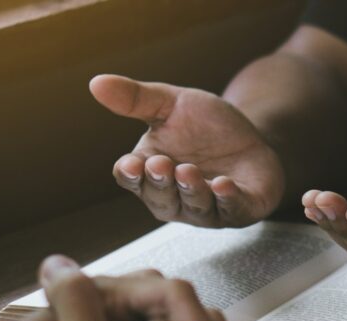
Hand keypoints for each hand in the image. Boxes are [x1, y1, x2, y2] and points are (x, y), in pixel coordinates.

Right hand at [90, 74, 284, 226]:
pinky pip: (232, 210)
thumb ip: (136, 99)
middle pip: (160, 198)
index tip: (130, 164)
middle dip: (160, 182)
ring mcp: (208, 208)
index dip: (129, 174)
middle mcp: (176, 197)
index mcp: (151, 173)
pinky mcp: (241, 209)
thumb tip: (96, 83)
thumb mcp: (171, 104)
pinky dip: (228, 199)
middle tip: (161, 164)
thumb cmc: (205, 127)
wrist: (250, 135)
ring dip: (191, 190)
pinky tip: (223, 185)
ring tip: (188, 171)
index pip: (131, 179)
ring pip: (195, 206)